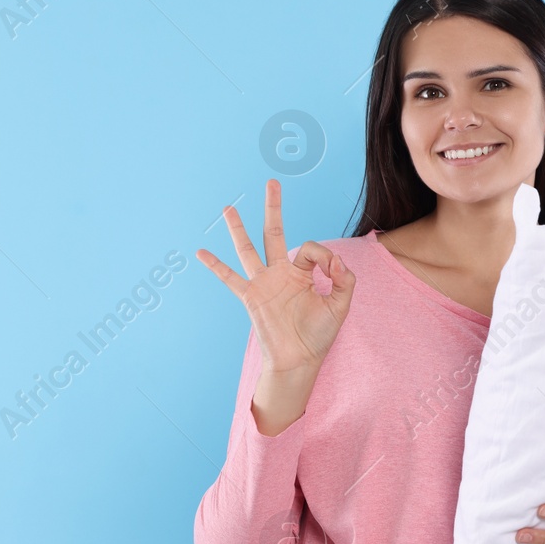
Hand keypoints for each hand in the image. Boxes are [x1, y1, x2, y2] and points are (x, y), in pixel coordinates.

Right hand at [196, 178, 355, 374]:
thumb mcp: (340, 305)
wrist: (299, 360)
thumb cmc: (319, 335)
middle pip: (275, 233)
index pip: (310, 248)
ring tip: (228, 208)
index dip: (324, 256)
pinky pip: (230, 279)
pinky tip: (200, 253)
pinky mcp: (251, 297)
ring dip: (238, 228)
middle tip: (272, 183)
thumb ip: (344, 279)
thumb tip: (334, 259)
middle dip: (273, 208)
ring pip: (249, 249)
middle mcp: (280, 273)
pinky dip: (215, 266)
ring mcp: (263, 283)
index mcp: (302, 273)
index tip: (332, 270)